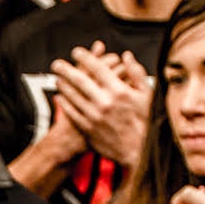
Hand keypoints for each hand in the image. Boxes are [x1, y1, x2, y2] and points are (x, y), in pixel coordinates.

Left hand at [51, 44, 150, 163]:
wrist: (139, 151)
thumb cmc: (145, 122)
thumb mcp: (147, 94)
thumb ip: (137, 73)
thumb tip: (126, 56)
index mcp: (119, 90)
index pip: (98, 67)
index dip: (85, 57)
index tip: (77, 52)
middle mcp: (104, 102)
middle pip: (80, 80)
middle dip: (66, 69)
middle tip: (57, 63)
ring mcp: (94, 116)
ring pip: (72, 96)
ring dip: (63, 85)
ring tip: (57, 78)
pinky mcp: (88, 128)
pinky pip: (72, 112)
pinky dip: (64, 103)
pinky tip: (60, 97)